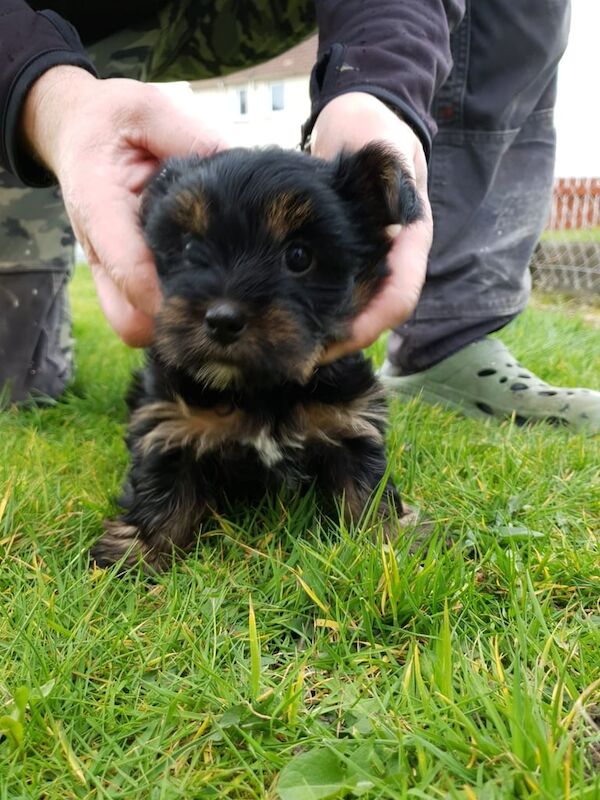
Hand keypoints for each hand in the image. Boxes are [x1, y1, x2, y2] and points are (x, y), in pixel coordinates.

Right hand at [22, 66, 226, 345]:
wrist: (79, 131)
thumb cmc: (114, 121)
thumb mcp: (147, 110)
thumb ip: (188, 136)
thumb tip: (236, 163)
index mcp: (101, 207)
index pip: (130, 269)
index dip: (168, 295)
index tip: (209, 300)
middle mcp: (102, 248)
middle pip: (129, 320)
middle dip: (171, 324)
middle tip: (217, 302)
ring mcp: (109, 267)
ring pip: (133, 325)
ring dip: (171, 323)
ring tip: (213, 297)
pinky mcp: (119, 274)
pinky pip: (140, 312)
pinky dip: (168, 310)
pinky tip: (201, 287)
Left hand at [310, 92, 432, 361]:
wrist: (357, 126)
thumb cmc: (372, 131)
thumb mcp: (384, 143)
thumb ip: (391, 170)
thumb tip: (397, 207)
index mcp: (410, 242)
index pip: (399, 298)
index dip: (370, 323)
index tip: (336, 339)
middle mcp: (392, 261)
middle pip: (373, 319)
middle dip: (339, 341)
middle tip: (300, 357)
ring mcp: (370, 266)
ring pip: (353, 317)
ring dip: (323, 337)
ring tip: (287, 350)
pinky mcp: (346, 266)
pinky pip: (333, 303)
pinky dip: (312, 320)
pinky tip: (282, 323)